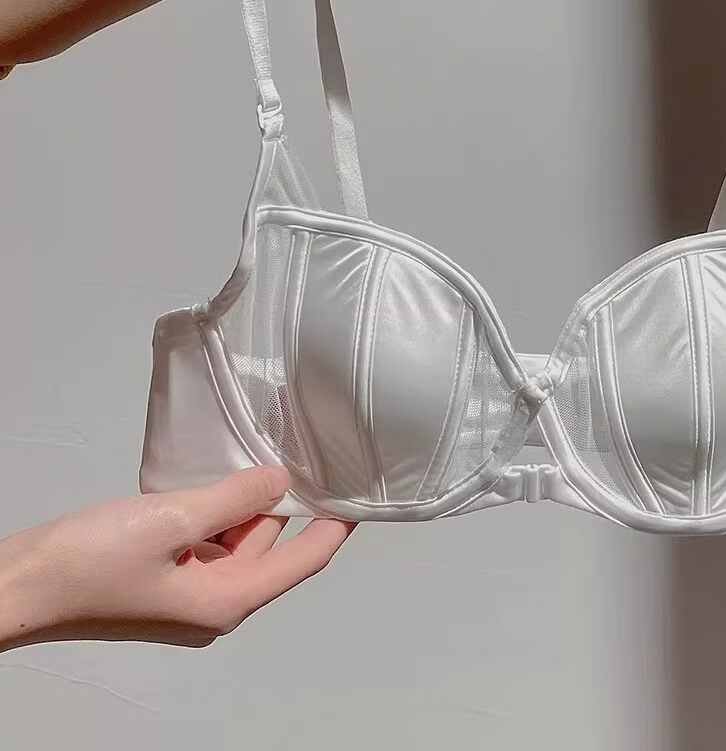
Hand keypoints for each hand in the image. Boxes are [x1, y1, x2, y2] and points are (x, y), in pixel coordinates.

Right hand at [0, 466, 352, 649]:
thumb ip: (233, 498)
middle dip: (288, 503)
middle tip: (309, 451)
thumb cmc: (89, 562)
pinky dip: (217, 510)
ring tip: (266, 452)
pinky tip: (218, 474)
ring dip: (248, 502)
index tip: (361, 489)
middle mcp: (212, 604)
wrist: (16, 586)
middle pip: (271, 547)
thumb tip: (280, 481)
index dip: (335, 525)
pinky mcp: (160, 577)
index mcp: (225, 602)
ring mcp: (185, 592)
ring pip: (237, 540)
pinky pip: (206, 540)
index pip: (304, 561)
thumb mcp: (172, 519)